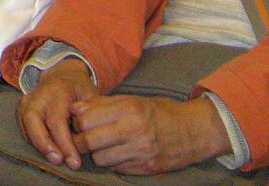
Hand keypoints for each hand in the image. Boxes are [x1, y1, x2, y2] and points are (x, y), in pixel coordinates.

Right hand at [17, 57, 98, 169]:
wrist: (65, 74)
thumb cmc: (81, 90)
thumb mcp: (92, 98)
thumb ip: (90, 117)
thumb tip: (87, 143)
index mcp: (59, 89)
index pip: (56, 119)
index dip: (64, 143)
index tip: (74, 162)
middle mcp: (39, 93)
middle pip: (33, 119)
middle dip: (44, 144)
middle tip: (58, 161)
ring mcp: (28, 97)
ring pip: (25, 122)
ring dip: (37, 143)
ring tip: (53, 159)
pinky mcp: (22, 105)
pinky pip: (22, 125)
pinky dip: (31, 139)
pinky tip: (44, 150)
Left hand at [68, 93, 228, 174]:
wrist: (195, 131)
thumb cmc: (161, 112)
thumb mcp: (133, 100)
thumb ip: (102, 105)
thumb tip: (74, 109)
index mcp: (128, 109)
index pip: (86, 120)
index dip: (77, 123)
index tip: (76, 123)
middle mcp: (133, 131)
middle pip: (89, 142)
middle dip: (80, 142)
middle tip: (81, 139)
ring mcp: (140, 152)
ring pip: (100, 159)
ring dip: (97, 154)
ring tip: (103, 145)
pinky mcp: (146, 168)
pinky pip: (116, 169)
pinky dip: (113, 162)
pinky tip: (118, 153)